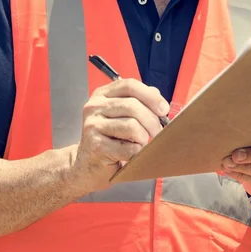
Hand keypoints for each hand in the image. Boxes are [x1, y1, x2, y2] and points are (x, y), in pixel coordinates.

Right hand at [69, 79, 169, 193]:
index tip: (164, 109)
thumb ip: (138, 102)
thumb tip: (158, 98)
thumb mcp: (121, 115)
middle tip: (158, 132)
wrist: (87, 166)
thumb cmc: (109, 139)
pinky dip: (137, 152)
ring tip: (141, 143)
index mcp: (101, 95)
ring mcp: (93, 126)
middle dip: (152, 120)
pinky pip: (129, 147)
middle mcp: (94, 107)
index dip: (150, 96)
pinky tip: (131, 154)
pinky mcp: (96, 146)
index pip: (129, 85)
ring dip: (144, 137)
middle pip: (133, 105)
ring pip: (132, 126)